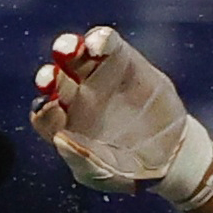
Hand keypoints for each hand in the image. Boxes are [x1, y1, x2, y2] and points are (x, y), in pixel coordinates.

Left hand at [34, 24, 212, 204]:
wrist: (168, 154)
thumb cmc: (128, 169)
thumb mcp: (105, 174)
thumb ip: (82, 160)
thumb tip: (61, 140)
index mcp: (63, 125)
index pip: (44, 114)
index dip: (45, 111)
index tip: (53, 110)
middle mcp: (75, 98)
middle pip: (54, 81)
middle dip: (48, 77)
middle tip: (49, 76)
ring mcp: (98, 77)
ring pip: (75, 56)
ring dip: (68, 49)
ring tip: (69, 49)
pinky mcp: (124, 62)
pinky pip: (107, 44)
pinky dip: (100, 39)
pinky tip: (98, 44)